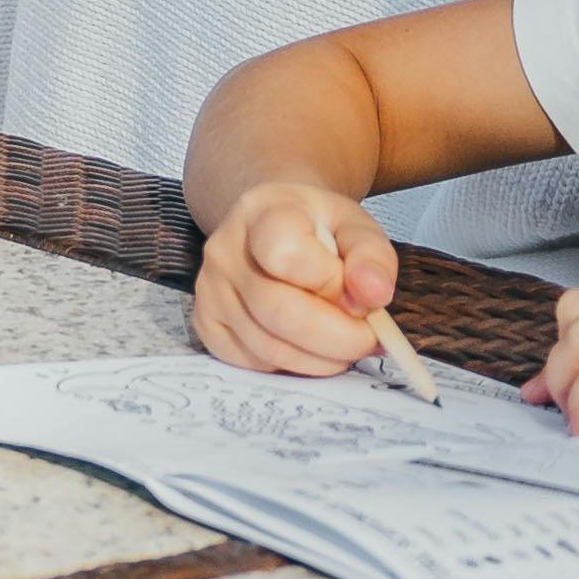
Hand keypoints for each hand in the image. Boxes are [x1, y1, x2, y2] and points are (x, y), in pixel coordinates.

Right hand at [192, 180, 399, 376]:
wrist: (273, 225)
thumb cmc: (317, 228)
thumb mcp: (354, 226)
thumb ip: (371, 256)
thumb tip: (373, 296)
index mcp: (261, 211)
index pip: (286, 254)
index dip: (332, 284)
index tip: (363, 293)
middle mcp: (224, 249)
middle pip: (277, 311)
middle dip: (337, 338)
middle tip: (368, 339)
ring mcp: (209, 289)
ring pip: (267, 347)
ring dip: (320, 359)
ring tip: (346, 344)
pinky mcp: (206, 323)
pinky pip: (251, 363)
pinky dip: (292, 367)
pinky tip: (311, 349)